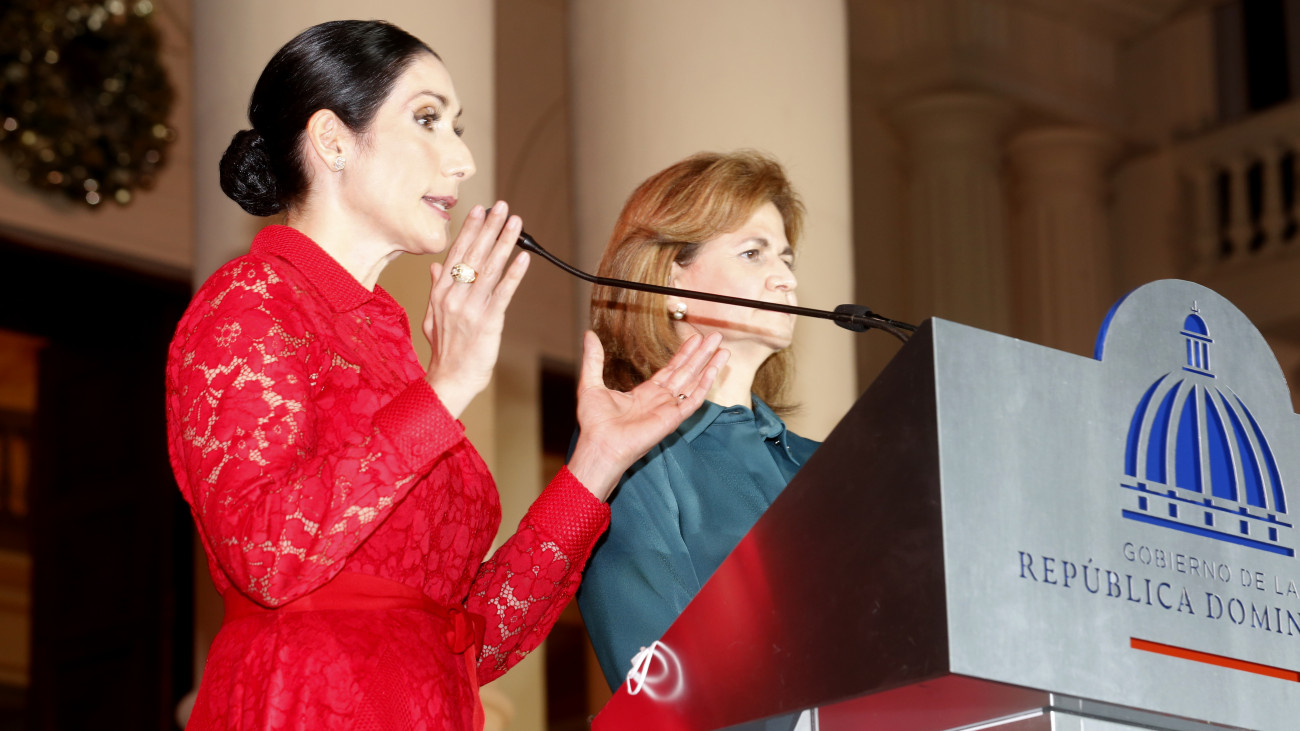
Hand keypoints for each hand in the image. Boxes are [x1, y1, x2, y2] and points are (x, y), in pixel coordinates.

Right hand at [424, 202, 529, 418]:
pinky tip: (523, 259)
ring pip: (489, 269)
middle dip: (489, 228)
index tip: (480, 210)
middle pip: (474, 255)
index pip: (456, 253)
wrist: (450, 379)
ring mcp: (470, 309)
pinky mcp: (488, 322)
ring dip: (504, 243)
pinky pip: (503, 293)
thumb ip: (435, 289)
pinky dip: (514, 275)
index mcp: (440, 292)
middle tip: (502, 207)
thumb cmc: (445, 350)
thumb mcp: (432, 317)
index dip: (470, 230)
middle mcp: (453, 296)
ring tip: (515, 223)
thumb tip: (434, 266)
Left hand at [568, 330, 728, 500]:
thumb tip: (589, 335)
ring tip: (723, 349)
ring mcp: (669, 409)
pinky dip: (705, 384)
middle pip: (686, 372)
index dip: (683, 353)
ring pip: (694, 382)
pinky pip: (694, 399)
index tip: (695, 339)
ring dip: (709, 365)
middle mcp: (660, 400)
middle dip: (701, 354)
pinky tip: (714, 370)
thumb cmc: (595, 422)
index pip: (670, 369)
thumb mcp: (590, 384)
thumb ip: (594, 359)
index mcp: (644, 393)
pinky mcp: (674, 418)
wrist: (600, 444)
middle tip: (715, 337)